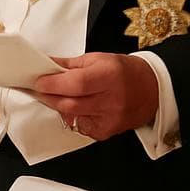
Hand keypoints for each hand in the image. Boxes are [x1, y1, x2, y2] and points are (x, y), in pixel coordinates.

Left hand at [32, 53, 158, 140]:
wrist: (152, 89)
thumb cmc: (124, 71)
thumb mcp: (98, 59)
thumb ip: (69, 65)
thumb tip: (44, 65)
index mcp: (108, 76)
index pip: (76, 84)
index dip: (53, 84)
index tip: (38, 81)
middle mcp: (111, 100)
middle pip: (70, 103)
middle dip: (48, 96)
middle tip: (38, 89)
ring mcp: (110, 118)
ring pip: (72, 116)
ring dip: (58, 106)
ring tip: (55, 96)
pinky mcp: (106, 131)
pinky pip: (80, 126)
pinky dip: (73, 117)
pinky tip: (77, 107)